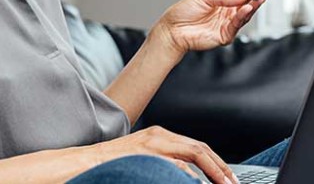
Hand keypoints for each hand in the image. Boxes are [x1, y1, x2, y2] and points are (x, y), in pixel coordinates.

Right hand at [95, 126, 237, 183]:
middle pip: (200, 148)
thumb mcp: (143, 159)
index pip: (196, 146)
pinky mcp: (147, 154)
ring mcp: (153, 144)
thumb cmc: (112, 164)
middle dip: (221, 167)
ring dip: (214, 171)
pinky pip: (176, 165)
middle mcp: (159, 135)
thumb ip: (164, 163)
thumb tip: (187, 177)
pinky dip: (192, 176)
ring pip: (194, 153)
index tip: (229, 178)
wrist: (84, 161)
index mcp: (160, 135)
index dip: (216, 162)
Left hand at [154, 0, 285, 54]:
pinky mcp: (225, 35)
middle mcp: (230, 12)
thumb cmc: (184, 11)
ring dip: (256, 4)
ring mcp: (228, 24)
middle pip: (252, 3)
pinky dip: (243, 16)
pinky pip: (237, 25)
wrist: (172, 29)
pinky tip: (247, 8)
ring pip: (247, 14)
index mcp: (226, 1)